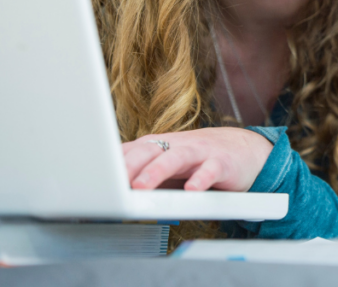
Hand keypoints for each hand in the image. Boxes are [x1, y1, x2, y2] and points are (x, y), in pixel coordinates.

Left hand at [122, 127, 273, 191]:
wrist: (246, 150)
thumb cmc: (201, 160)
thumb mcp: (169, 166)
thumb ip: (143, 174)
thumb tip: (110, 192)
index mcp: (161, 146)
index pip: (131, 150)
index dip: (111, 162)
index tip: (91, 178)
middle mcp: (178, 145)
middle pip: (150, 149)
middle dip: (129, 164)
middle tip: (111, 182)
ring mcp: (201, 152)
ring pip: (177, 157)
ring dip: (157, 170)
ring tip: (142, 185)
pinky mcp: (223, 162)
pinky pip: (211, 169)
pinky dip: (201, 178)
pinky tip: (193, 189)